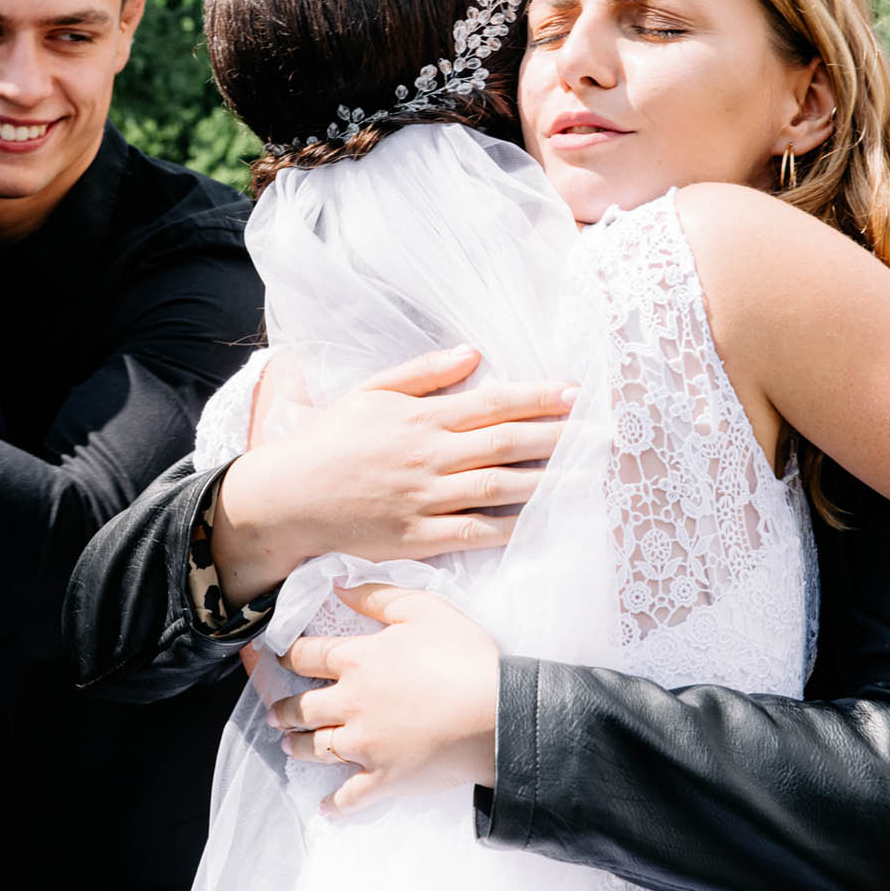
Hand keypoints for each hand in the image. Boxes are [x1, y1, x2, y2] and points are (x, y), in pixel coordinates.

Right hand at [211, 347, 574, 606]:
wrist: (286, 497)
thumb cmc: (328, 440)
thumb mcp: (371, 392)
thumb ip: (423, 373)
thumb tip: (473, 353)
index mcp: (420, 418)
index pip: (491, 403)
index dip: (537, 397)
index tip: (576, 393)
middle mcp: (428, 457)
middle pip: (506, 444)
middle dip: (558, 438)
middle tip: (603, 435)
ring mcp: (423, 499)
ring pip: (497, 488)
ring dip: (546, 482)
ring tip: (587, 478)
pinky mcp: (416, 537)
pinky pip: (471, 532)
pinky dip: (508, 528)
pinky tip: (539, 523)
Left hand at [268, 582, 499, 814]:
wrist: (496, 715)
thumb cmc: (464, 657)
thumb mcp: (424, 609)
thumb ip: (377, 595)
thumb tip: (337, 586)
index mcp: (358, 661)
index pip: (308, 656)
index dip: (288, 655)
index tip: (276, 658)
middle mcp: (351, 704)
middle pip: (303, 708)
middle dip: (285, 709)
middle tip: (278, 712)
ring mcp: (365, 745)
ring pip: (317, 749)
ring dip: (298, 747)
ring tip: (289, 745)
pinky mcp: (384, 779)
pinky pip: (350, 797)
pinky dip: (334, 804)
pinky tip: (324, 806)